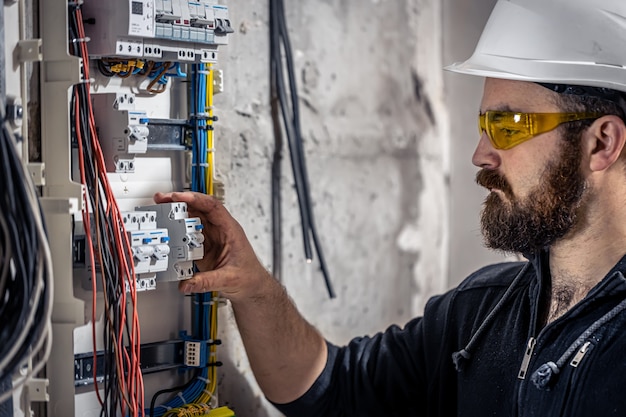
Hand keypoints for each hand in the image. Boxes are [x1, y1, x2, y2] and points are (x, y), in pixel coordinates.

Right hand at [153, 191, 271, 301]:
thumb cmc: (248, 276)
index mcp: (230, 230)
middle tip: (163, 199)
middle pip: (199, 208)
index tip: (179, 197)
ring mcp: (211, 237)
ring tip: (161, 210)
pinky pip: (188, 234)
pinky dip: (176, 230)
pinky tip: (167, 230)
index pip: (213, 207)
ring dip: (177, 214)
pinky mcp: (203, 247)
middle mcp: (220, 230)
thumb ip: (207, 281)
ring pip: (192, 219)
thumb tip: (187, 283)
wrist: (251, 286)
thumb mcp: (229, 279)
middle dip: (180, 202)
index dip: (196, 199)